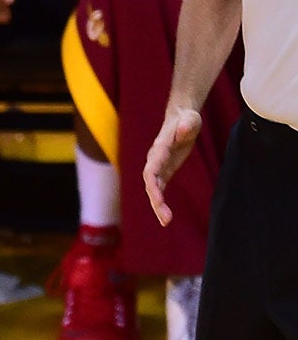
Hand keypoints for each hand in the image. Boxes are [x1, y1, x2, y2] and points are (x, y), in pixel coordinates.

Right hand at [143, 104, 202, 227]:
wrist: (181, 118)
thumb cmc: (187, 118)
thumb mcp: (190, 119)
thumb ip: (186, 125)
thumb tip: (183, 129)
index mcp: (159, 149)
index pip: (151, 170)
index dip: (152, 185)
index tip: (157, 199)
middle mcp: (155, 160)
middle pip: (150, 183)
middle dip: (156, 201)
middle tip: (165, 219)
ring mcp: (158, 166)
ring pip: (153, 189)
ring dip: (157, 205)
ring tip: (166, 222)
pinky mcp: (165, 170)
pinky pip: (159, 189)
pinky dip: (161, 202)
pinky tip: (166, 216)